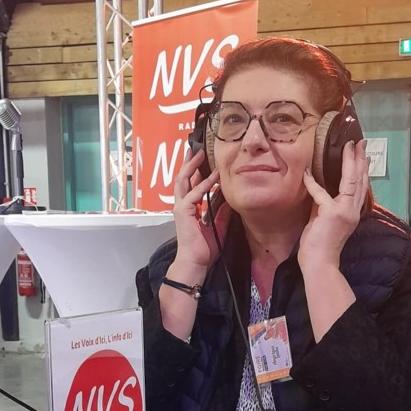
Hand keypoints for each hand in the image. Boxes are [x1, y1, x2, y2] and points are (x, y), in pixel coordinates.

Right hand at [171, 148, 231, 275]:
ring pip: (183, 181)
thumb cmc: (203, 249)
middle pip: (183, 177)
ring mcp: (181, 208)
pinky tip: (213, 177)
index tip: (204, 159)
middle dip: (189, 162)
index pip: (190, 184)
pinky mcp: (183, 213)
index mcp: (189, 208)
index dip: (196, 171)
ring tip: (201, 153)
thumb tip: (229, 198)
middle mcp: (182, 205)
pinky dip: (203, 185)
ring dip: (192, 166)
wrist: (195, 263)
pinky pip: (193, 195)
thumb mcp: (218, 226)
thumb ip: (221, 212)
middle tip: (196, 148)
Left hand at [298, 139, 369, 271]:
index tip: (362, 155)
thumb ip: (325, 205)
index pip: (360, 187)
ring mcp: (344, 212)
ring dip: (350, 162)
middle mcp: (352, 211)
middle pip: (360, 180)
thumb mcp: (324, 220)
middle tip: (361, 142)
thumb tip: (319, 189)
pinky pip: (320, 193)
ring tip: (350, 146)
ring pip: (350, 181)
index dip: (362, 170)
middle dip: (360, 159)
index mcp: (352, 213)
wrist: (319, 264)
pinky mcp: (331, 214)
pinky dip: (312, 183)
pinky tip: (306, 173)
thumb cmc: (319, 246)